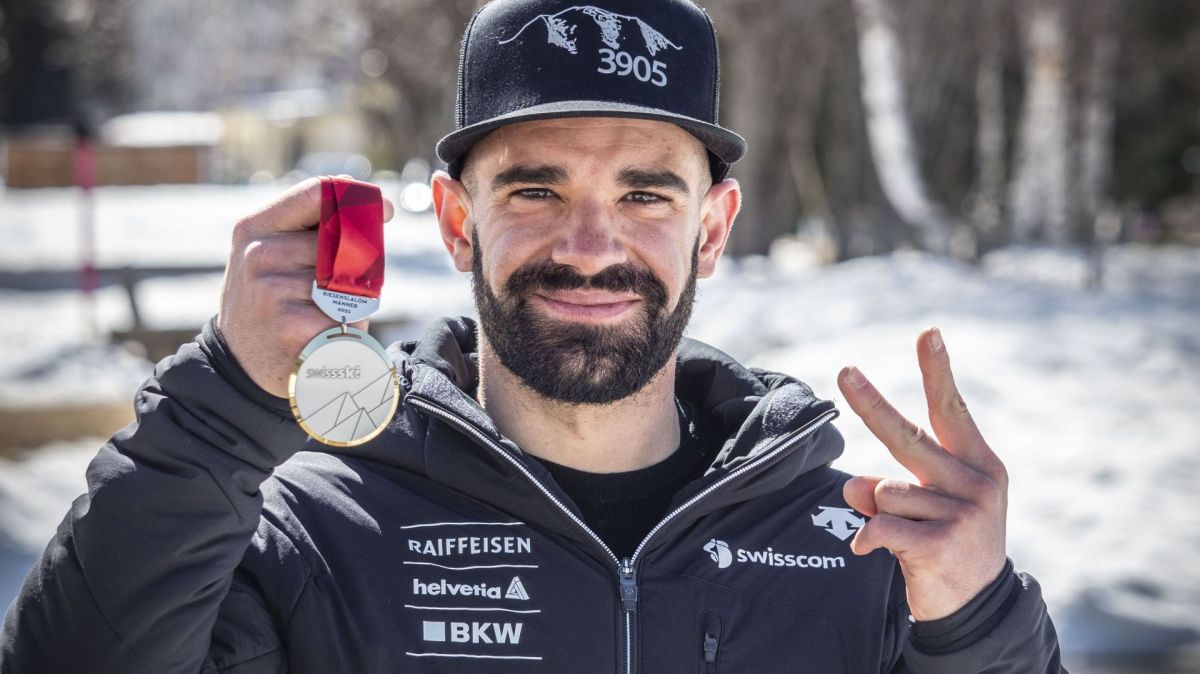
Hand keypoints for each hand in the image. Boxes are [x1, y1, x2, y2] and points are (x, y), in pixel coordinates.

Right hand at [217, 177, 394, 397]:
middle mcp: (260, 254)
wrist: (238, 365)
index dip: (356, 198)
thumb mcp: (270, 254)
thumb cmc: (268, 299)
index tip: (383, 210)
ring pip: (349, 282)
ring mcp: (274, 291)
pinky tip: (323, 336)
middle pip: (343, 242)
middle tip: (335, 288)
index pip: (314, 193)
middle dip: (355, 264)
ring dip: (352, 300)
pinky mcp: (294, 327)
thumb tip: (353, 189)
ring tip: (320, 314)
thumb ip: (308, 223)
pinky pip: (349, 317)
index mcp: (255, 228)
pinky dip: (350, 328)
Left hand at [837, 328, 1007, 621]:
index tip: (928, 332)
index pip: (952, 410)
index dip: (937, 372)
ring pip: (884, 492)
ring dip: (881, 515)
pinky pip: (878, 525)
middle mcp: (976, 483)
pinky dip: (868, 539)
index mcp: (979, 464)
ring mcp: (963, 514)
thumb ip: (891, 487)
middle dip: (871, 403)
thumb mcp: (928, 507)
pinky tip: (878, 551)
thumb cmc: (948, 542)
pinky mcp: (942, 544)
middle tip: (844, 371)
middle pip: (906, 436)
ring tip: (910, 537)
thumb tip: (854, 487)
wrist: (977, 607)